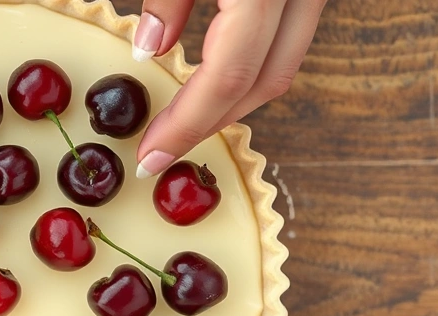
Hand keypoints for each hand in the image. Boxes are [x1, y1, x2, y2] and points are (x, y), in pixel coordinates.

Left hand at [131, 0, 325, 177]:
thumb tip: (149, 47)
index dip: (186, 125)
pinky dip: (251, 65)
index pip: (227, 76)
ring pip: (283, 64)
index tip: (151, 156)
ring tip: (182, 121)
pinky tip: (210, 78)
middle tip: (161, 148)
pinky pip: (287, 37)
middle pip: (264, 81)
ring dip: (233, 100)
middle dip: (209, 123)